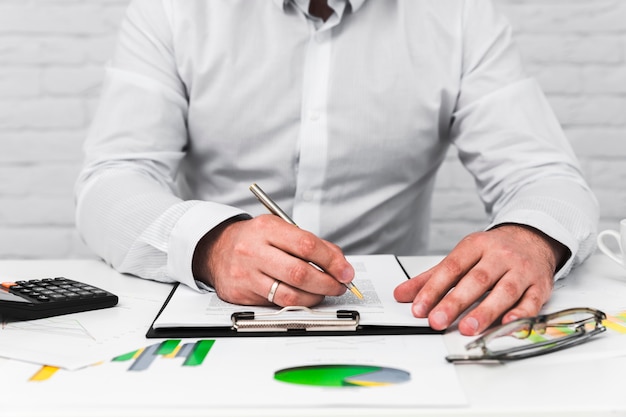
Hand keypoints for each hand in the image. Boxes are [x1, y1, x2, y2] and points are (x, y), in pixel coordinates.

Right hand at [192, 215, 353, 306]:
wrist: (216, 249)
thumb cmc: (255, 239)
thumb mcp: (280, 229)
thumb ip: (312, 243)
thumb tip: (341, 265)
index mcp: (267, 228)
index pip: (307, 245)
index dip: (331, 261)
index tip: (345, 271)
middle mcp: (254, 250)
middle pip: (299, 272)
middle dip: (327, 283)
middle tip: (339, 285)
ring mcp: (245, 274)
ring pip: (289, 295)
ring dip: (314, 297)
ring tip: (322, 293)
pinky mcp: (240, 294)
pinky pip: (275, 304)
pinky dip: (295, 303)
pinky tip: (302, 297)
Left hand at [393, 224, 567, 335]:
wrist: (533, 238)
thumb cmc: (492, 252)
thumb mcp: (461, 257)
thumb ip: (431, 278)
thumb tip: (401, 294)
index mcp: (476, 246)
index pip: (451, 268)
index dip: (433, 289)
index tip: (419, 308)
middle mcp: (500, 256)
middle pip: (476, 280)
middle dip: (455, 302)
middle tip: (437, 321)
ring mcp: (522, 270)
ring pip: (505, 291)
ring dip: (486, 311)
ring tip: (467, 328)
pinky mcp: (540, 286)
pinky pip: (532, 301)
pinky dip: (521, 314)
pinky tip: (507, 323)